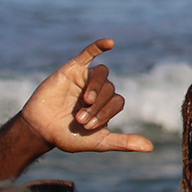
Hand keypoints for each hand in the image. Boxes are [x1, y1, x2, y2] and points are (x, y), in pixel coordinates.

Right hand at [18, 40, 153, 153]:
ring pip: (102, 74)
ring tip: (85, 101)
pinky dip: (98, 46)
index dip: (106, 113)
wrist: (39, 129)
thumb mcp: (98, 142)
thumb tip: (151, 148)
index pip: (118, 101)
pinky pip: (88, 54)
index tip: (88, 127)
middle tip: (80, 119)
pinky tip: (110, 43)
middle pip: (109, 89)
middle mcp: (101, 90)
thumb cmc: (68, 136)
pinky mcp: (73, 69)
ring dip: (96, 87)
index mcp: (108, 105)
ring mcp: (87, 78)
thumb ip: (123, 142)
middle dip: (97, 106)